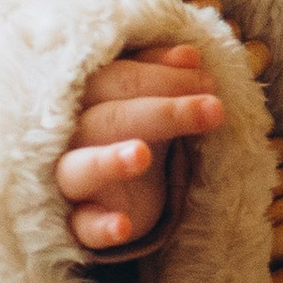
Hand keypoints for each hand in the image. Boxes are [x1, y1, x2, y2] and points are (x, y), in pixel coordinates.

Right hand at [59, 43, 224, 254]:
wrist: (108, 195)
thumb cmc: (125, 137)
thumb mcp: (145, 104)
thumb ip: (162, 76)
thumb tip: (190, 54)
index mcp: (83, 100)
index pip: (117, 78)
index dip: (163, 77)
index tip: (208, 83)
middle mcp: (69, 137)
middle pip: (106, 118)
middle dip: (162, 112)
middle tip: (213, 109)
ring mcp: (68, 182)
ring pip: (77, 168)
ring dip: (108, 161)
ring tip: (143, 155)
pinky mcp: (75, 223)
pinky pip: (80, 226)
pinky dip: (100, 228)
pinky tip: (123, 227)